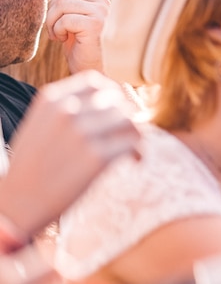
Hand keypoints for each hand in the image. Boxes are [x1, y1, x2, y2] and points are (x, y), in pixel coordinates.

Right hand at [0, 71, 139, 238]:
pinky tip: (135, 160)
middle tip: (129, 133)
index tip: (119, 108)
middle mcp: (67, 111)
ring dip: (136, 134)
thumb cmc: (32, 167)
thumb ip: (68, 109)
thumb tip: (112, 100)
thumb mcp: (40, 125)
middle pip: (116, 101)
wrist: (16, 204)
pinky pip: (133, 143)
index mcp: (51, 99)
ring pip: (128, 119)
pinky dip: (139, 151)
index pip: (95, 81)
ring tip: (132, 149)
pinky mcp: (96, 156)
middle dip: (127, 117)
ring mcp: (82, 133)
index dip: (113, 93)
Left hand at [44, 0, 109, 73]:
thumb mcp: (73, 22)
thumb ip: (66, 4)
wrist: (97, 71)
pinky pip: (65, 19)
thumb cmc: (84, 49)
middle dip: (51, 8)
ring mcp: (101, 12)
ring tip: (57, 35)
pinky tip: (62, 40)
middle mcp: (103, 3)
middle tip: (53, 27)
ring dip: (52, 21)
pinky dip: (57, 30)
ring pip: (62, 3)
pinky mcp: (95, 25)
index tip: (55, 15)